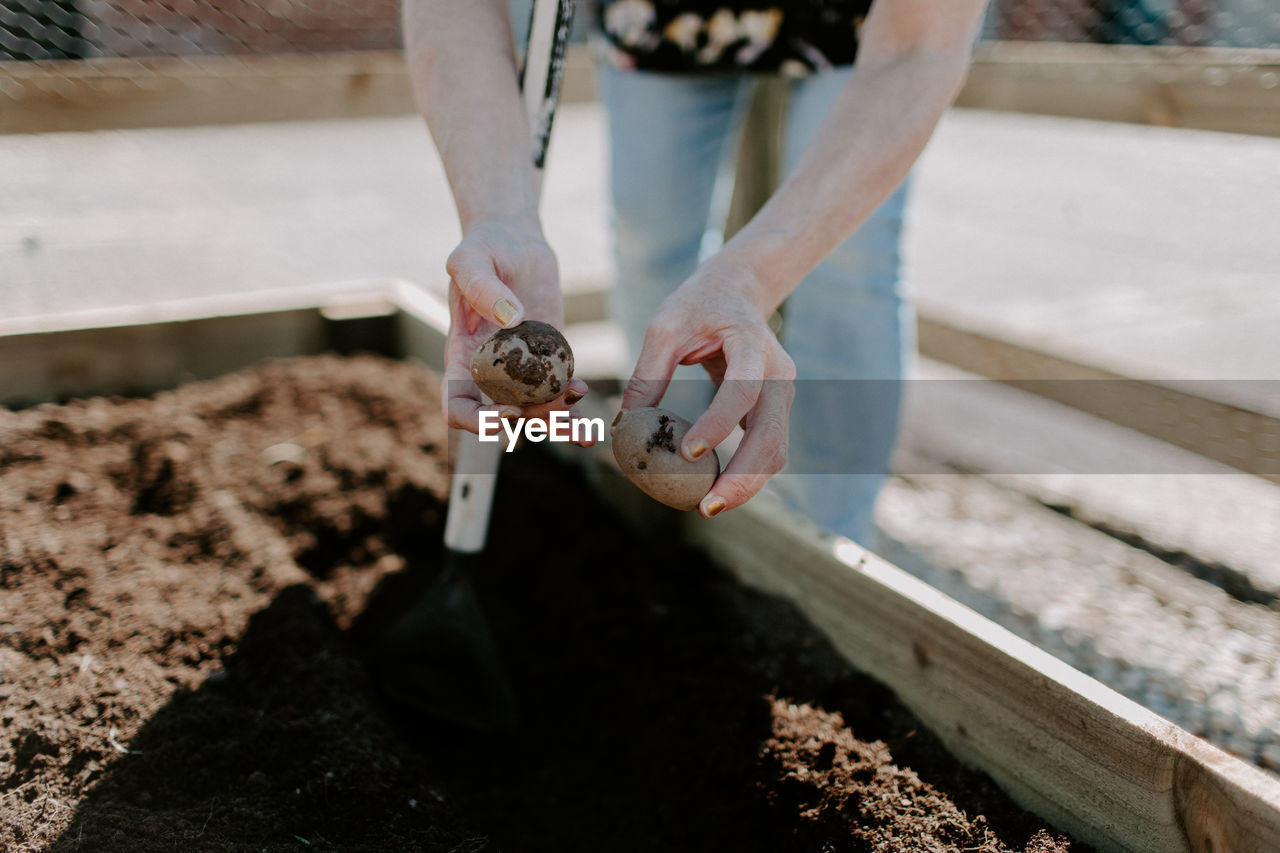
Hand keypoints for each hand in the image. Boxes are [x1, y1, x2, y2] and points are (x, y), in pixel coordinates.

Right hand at [441, 216, 591, 439]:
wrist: (514, 239)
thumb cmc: (483, 248)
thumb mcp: (471, 259)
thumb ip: (482, 287)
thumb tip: (509, 319)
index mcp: (463, 355)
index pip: (457, 405)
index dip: (476, 420)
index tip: (507, 411)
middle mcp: (490, 369)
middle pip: (504, 415)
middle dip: (531, 421)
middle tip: (560, 407)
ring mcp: (521, 367)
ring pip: (535, 410)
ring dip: (557, 424)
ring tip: (585, 430)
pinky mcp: (549, 357)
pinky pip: (558, 390)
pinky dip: (573, 409)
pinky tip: (591, 420)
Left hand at [618, 256, 795, 517]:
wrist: (738, 291)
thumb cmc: (698, 305)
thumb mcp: (666, 326)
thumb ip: (649, 373)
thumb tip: (624, 425)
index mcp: (752, 344)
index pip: (742, 390)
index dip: (718, 424)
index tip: (688, 452)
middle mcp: (778, 373)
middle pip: (771, 434)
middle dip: (743, 476)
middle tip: (708, 507)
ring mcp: (781, 394)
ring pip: (775, 450)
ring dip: (747, 484)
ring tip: (709, 507)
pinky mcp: (774, 410)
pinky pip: (767, 449)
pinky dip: (746, 474)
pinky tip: (716, 491)